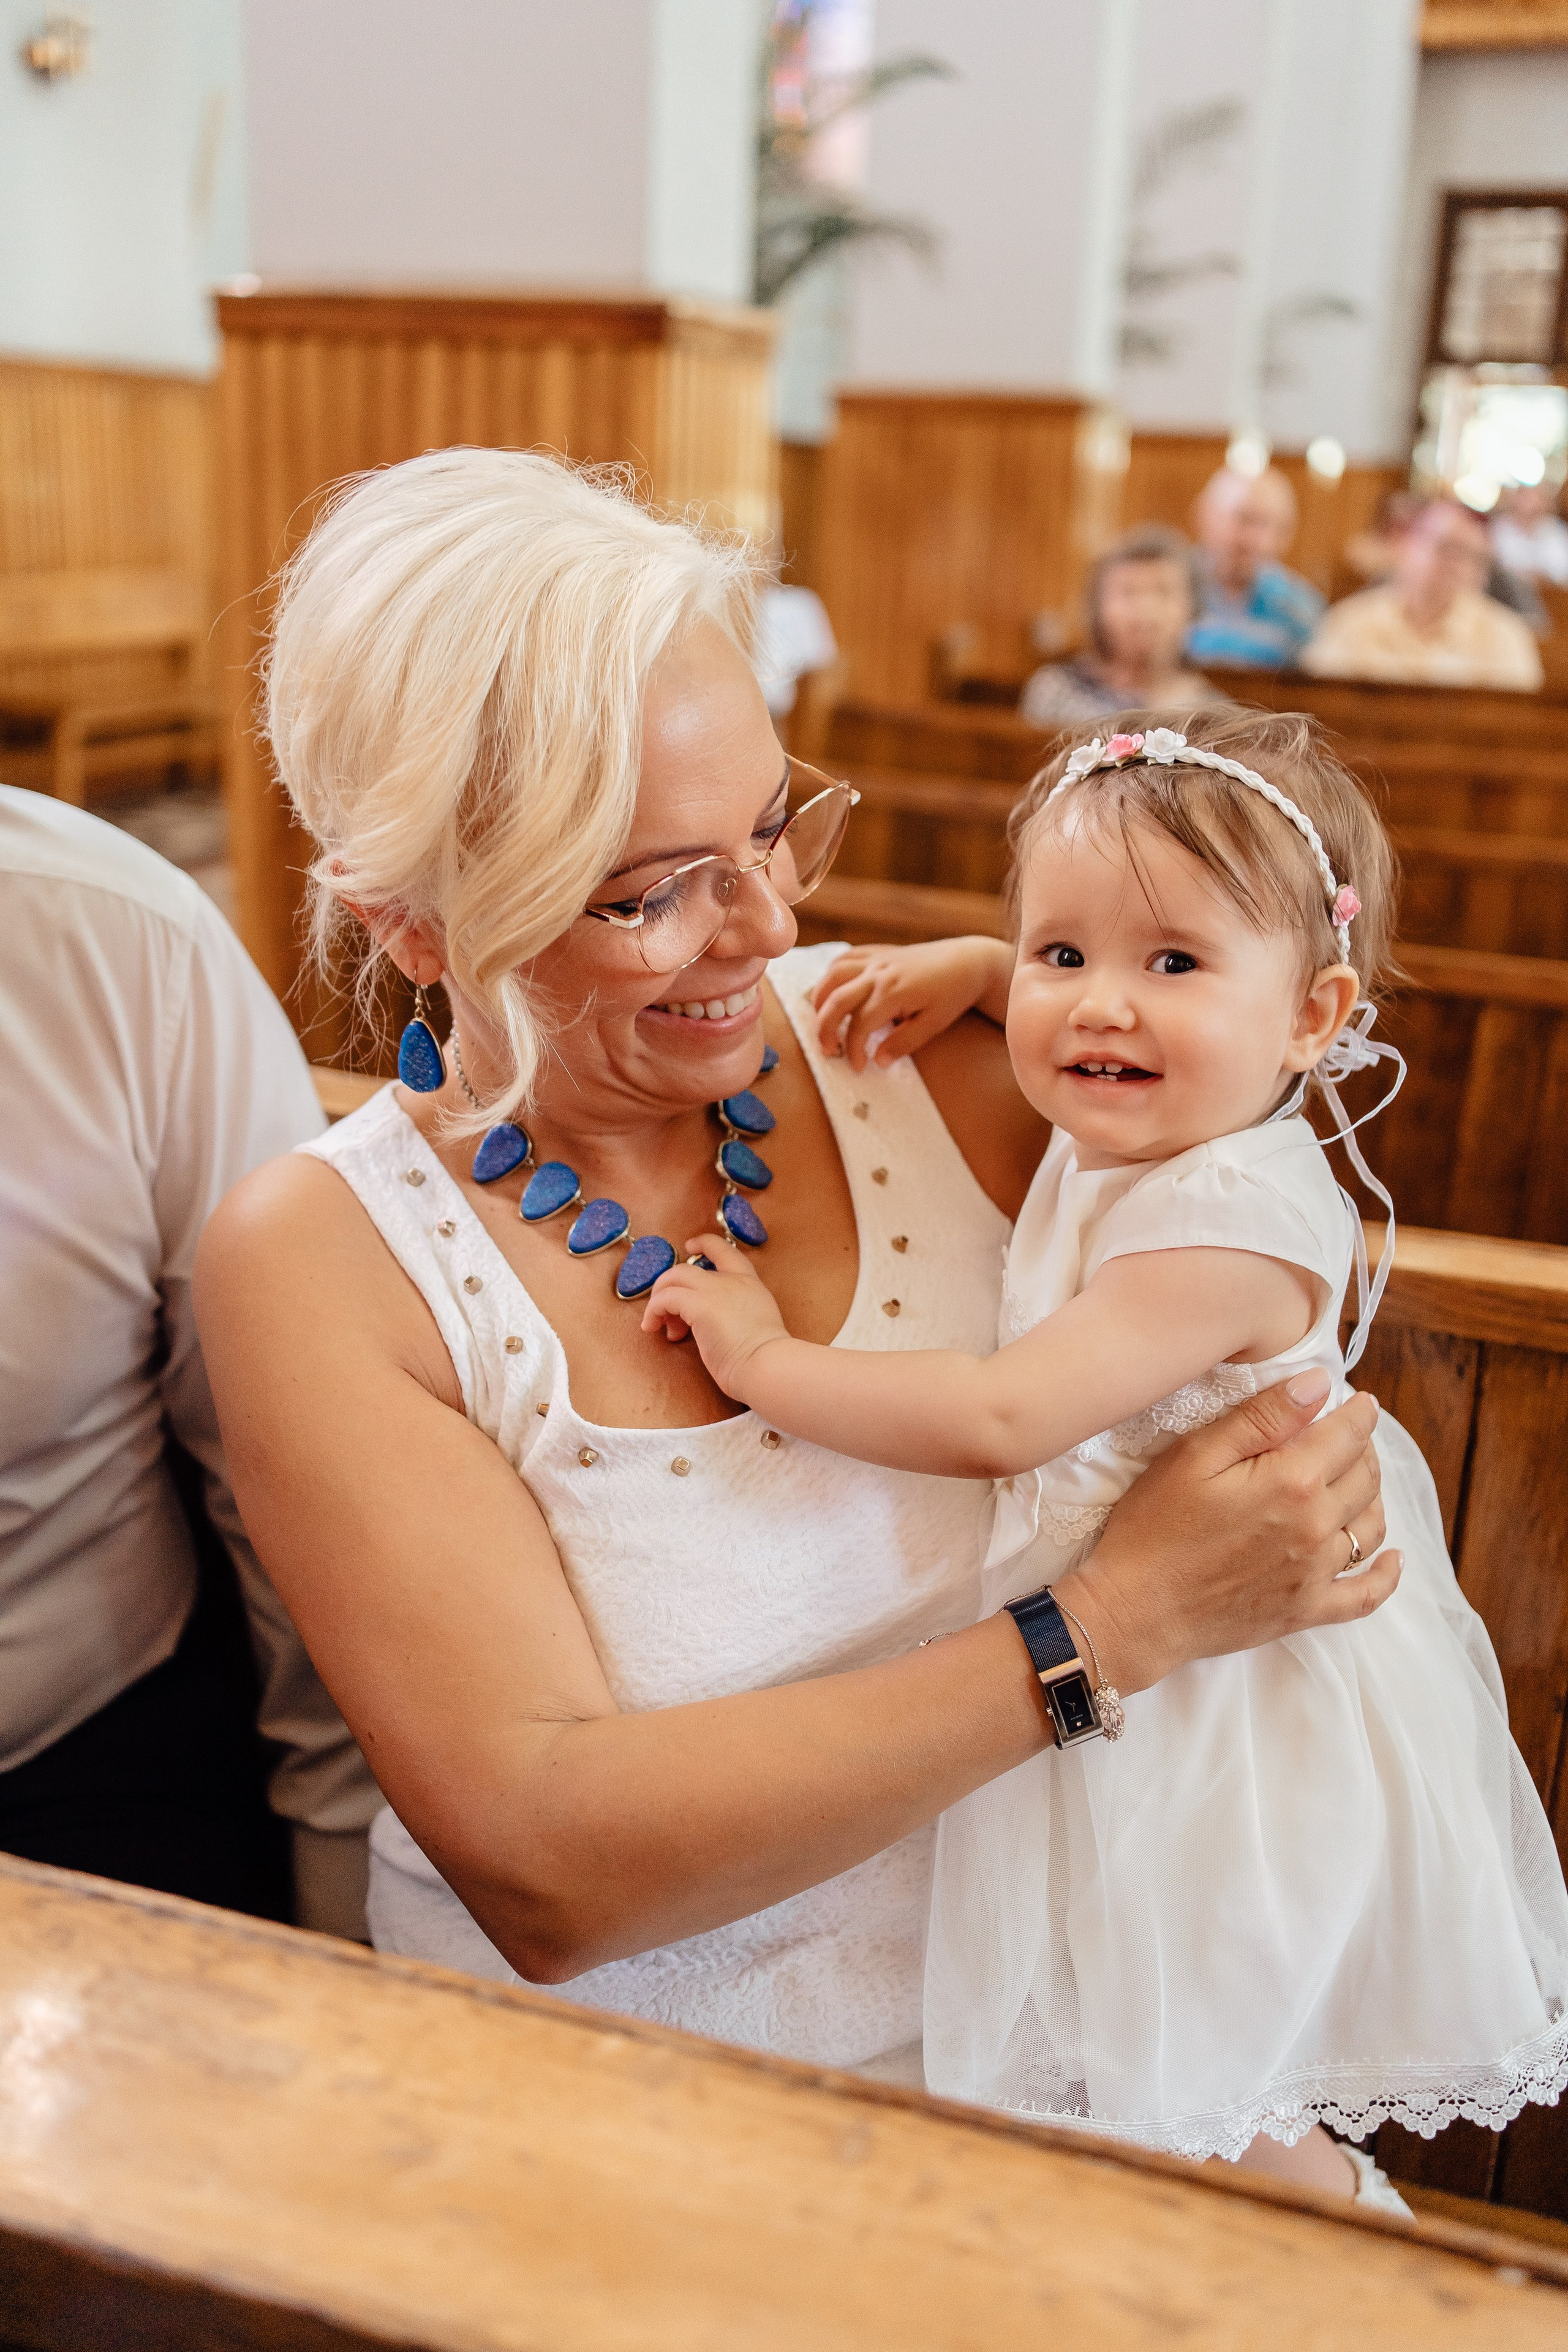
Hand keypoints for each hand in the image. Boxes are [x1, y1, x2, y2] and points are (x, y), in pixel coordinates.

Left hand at [642, 1239, 790, 1397]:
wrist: (768, 1367)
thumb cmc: (764, 1359)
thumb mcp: (754, 1325)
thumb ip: (735, 1314)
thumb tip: (710, 1324)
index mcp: (750, 1284)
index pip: (725, 1251)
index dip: (705, 1244)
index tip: (690, 1247)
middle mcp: (733, 1280)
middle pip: (687, 1268)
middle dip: (668, 1285)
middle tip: (665, 1313)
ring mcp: (716, 1289)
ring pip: (673, 1277)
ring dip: (658, 1299)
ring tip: (659, 1326)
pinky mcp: (700, 1304)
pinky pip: (665, 1298)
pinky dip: (654, 1311)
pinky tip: (653, 1327)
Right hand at [812, 936, 1013, 1071]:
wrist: (968, 961)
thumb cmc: (953, 994)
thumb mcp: (934, 1024)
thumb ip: (904, 1043)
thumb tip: (878, 1061)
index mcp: (892, 992)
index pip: (859, 1024)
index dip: (853, 1049)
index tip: (858, 1066)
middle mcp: (878, 972)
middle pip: (836, 1000)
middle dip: (825, 1028)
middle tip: (827, 1051)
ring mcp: (876, 959)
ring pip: (833, 975)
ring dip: (820, 999)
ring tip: (821, 1021)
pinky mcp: (879, 952)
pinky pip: (846, 958)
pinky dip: (832, 974)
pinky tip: (833, 991)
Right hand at [1052, 1370, 1397, 1698]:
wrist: (1135, 1611)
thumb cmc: (1154, 1527)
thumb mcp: (1196, 1455)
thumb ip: (1262, 1417)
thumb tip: (1319, 1385)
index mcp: (1292, 1481)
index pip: (1348, 1435)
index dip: (1358, 1412)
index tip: (1357, 1400)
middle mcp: (1316, 1527)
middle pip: (1365, 1477)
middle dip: (1362, 1448)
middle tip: (1346, 1435)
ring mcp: (1315, 1573)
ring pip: (1370, 1526)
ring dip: (1373, 1497)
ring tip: (1357, 1480)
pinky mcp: (1306, 1610)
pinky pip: (1366, 1595)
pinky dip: (1388, 1576)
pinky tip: (1394, 1559)